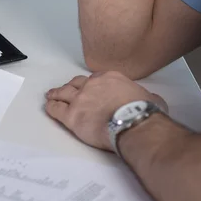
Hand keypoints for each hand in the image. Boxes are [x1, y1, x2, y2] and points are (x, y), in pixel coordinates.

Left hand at [45, 71, 167, 151]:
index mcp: (110, 78)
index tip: (89, 88)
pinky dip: (52, 107)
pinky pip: (57, 109)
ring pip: (63, 93)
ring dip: (56, 94)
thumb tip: (150, 100)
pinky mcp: (72, 116)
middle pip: (76, 83)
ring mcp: (80, 100)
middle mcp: (92, 86)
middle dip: (71, 86)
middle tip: (67, 89)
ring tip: (51, 95)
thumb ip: (146, 96)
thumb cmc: (143, 111)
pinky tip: (49, 107)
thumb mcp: (151, 98)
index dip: (90, 85)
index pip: (95, 80)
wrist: (133, 122)